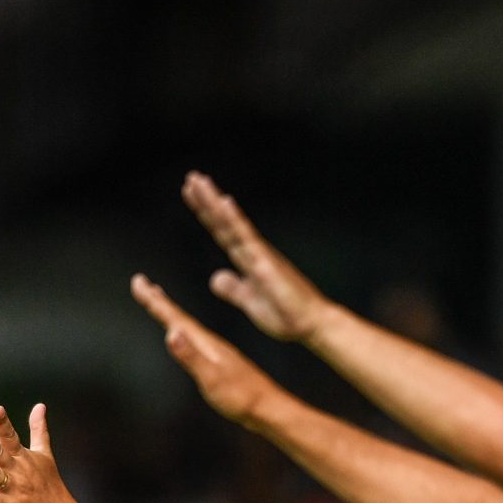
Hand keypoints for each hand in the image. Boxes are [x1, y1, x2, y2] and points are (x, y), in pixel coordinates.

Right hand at [130, 276, 284, 426]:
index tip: (137, 280)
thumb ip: (191, 356)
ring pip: (187, 325)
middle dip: (158, 300)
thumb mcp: (212, 378)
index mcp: (205, 342)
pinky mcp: (219, 361)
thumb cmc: (241, 397)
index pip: (174, 317)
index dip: (154, 301)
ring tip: (159, 300)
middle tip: (140, 282)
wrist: (268, 408)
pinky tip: (185, 333)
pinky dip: (184, 329)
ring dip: (170, 312)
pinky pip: (195, 339)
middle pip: (179, 316)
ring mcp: (215, 351)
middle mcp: (209, 342)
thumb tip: (171, 332)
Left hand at [181, 172, 334, 343]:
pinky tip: (225, 202)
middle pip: (224, 222)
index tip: (191, 193)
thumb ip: (233, 289)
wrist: (311, 324)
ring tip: (199, 181)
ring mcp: (260, 254)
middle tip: (191, 177)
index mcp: (247, 260)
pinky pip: (247, 238)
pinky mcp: (266, 263)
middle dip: (206, 200)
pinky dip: (235, 219)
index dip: (206, 213)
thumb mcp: (250, 302)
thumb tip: (215, 277)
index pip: (222, 231)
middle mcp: (253, 251)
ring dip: (214, 202)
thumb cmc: (286, 315)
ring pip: (232, 223)